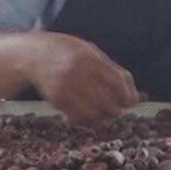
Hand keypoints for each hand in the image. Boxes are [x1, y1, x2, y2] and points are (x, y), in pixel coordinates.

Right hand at [27, 34, 142, 124]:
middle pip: (107, 102)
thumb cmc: (67, 51)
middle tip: (119, 108)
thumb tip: (138, 96)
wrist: (32, 54)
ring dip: (103, 116)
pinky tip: (89, 111)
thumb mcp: (91, 52)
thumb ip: (114, 71)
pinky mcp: (55, 100)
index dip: (128, 95)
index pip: (117, 81)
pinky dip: (88, 118)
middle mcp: (76, 74)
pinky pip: (78, 117)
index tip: (131, 102)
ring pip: (93, 114)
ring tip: (104, 110)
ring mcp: (64, 89)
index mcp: (89, 58)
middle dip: (117, 109)